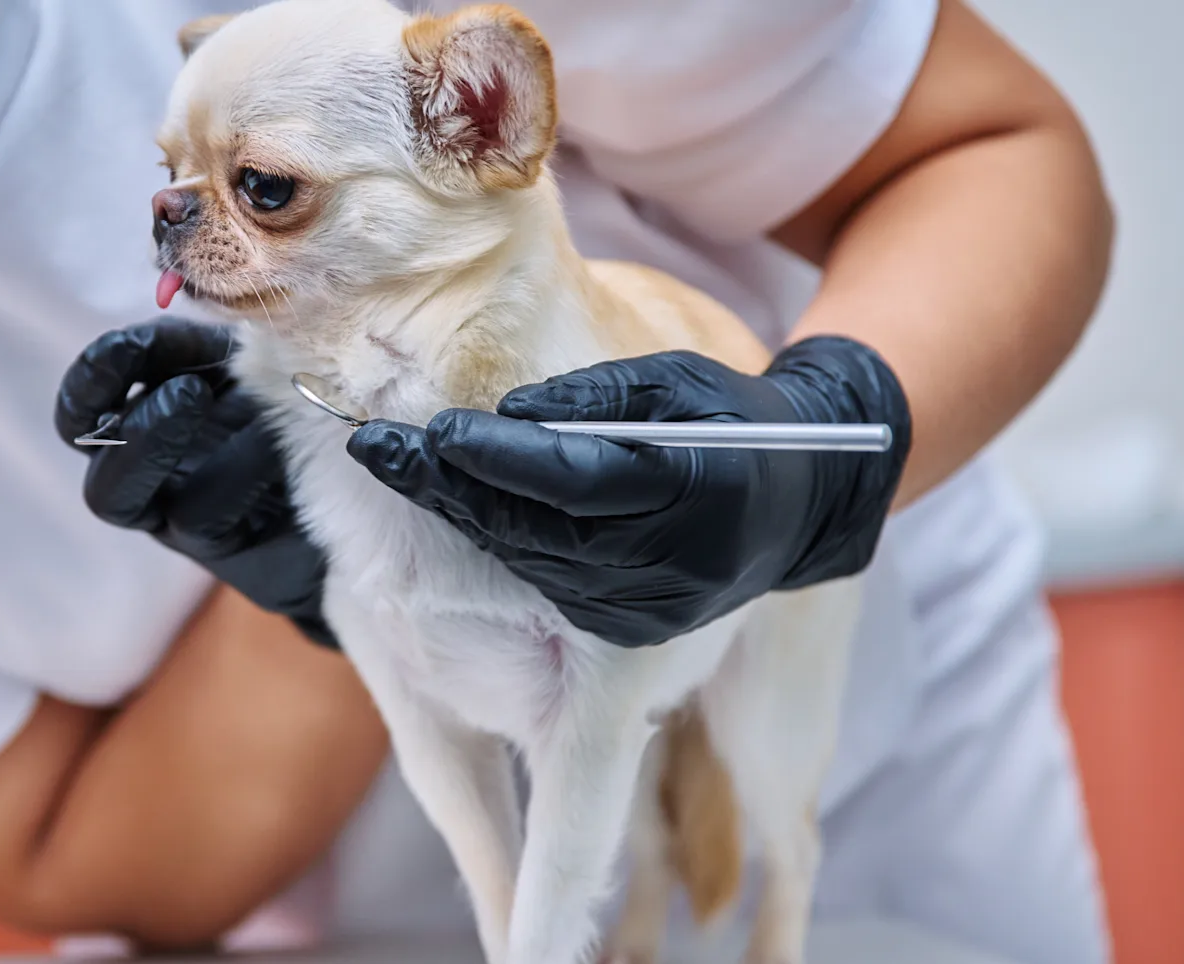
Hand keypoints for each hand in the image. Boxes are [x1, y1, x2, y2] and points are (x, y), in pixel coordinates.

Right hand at [56, 319, 336, 647]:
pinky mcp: (215, 550)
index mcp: (146, 408)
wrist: (362, 494)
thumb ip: (221, 337)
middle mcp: (144, 464)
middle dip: (126, 409)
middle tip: (189, 389)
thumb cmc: (303, 411)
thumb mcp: (262, 362)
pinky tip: (276, 450)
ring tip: (221, 411)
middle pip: (87, 446)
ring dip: (160, 443)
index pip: (84, 398)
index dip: (96, 371)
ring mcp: (171, 512)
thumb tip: (195, 295)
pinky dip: (233, 473)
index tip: (132, 344)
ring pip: (119, 494)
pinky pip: (200, 517)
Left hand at [345, 336, 911, 646]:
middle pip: (537, 529)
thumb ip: (595, 398)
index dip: (497, 457)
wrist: (806, 503)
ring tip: (404, 468)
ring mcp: (655, 607)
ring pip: (533, 565)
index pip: (574, 479)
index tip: (431, 431)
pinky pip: (552, 591)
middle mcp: (673, 561)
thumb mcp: (675, 381)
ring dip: (464, 518)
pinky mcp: (639, 632)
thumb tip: (509, 416)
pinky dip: (504, 549)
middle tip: (378, 447)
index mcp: (692, 487)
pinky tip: (461, 508)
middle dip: (450, 488)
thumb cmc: (728, 420)